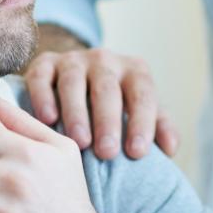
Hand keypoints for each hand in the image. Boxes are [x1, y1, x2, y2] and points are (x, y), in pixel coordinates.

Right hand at [23, 41, 178, 160]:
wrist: (75, 78)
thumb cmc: (115, 105)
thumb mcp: (139, 110)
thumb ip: (158, 126)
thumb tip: (171, 149)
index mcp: (134, 71)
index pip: (142, 95)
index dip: (142, 122)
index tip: (137, 152)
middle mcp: (105, 60)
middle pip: (108, 88)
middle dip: (108, 121)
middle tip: (107, 152)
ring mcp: (73, 60)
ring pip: (74, 82)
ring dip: (77, 113)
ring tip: (79, 142)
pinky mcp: (44, 63)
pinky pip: (42, 78)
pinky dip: (44, 97)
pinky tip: (47, 119)